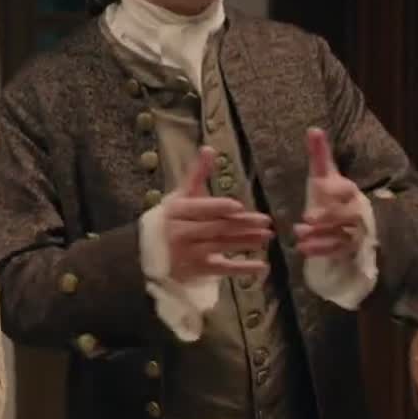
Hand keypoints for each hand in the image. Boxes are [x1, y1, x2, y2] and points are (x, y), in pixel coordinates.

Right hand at [163, 146, 271, 282]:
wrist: (150, 253)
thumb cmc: (172, 218)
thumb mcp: (182, 196)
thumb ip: (197, 174)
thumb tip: (209, 148)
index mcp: (178, 211)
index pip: (201, 209)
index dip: (219, 207)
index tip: (238, 206)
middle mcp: (182, 232)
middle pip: (216, 227)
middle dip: (242, 224)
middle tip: (266, 221)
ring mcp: (190, 253)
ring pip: (222, 246)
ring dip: (246, 242)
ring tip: (267, 236)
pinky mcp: (198, 270)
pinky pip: (223, 269)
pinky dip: (243, 268)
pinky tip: (262, 266)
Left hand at [294, 128, 366, 258]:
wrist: (348, 218)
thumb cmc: (332, 193)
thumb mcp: (324, 175)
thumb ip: (319, 155)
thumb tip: (313, 129)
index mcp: (348, 190)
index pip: (345, 188)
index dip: (333, 189)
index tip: (319, 187)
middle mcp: (354, 210)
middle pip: (346, 214)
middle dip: (327, 217)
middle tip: (306, 218)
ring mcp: (353, 230)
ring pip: (342, 235)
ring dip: (321, 237)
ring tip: (299, 236)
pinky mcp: (349, 247)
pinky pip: (338, 251)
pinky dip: (321, 251)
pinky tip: (303, 249)